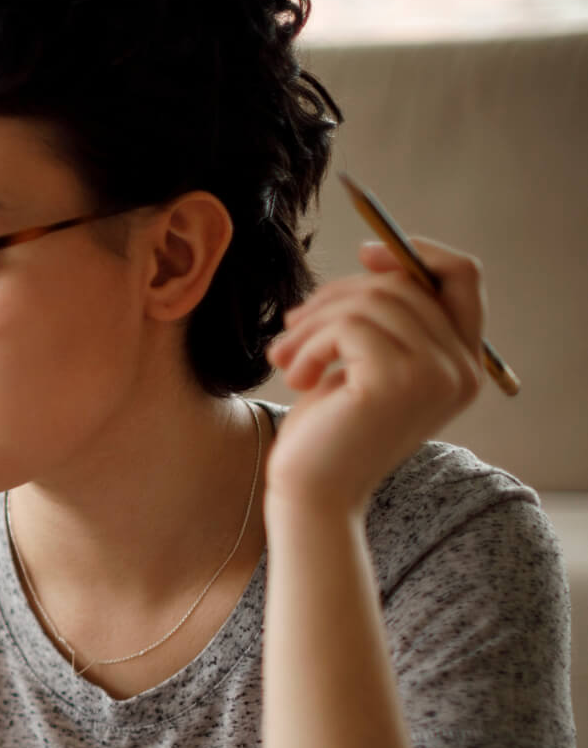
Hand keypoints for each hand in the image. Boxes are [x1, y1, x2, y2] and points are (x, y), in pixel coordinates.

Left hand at [264, 237, 486, 515]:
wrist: (311, 494)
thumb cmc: (329, 431)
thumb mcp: (362, 363)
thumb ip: (383, 317)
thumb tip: (380, 254)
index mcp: (462, 364)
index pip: (463, 278)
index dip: (415, 255)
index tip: (365, 254)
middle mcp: (461, 369)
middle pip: (403, 285)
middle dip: (336, 297)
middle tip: (291, 327)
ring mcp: (435, 375)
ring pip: (369, 302)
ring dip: (313, 323)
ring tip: (284, 357)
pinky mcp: (397, 381)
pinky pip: (348, 326)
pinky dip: (309, 344)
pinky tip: (294, 376)